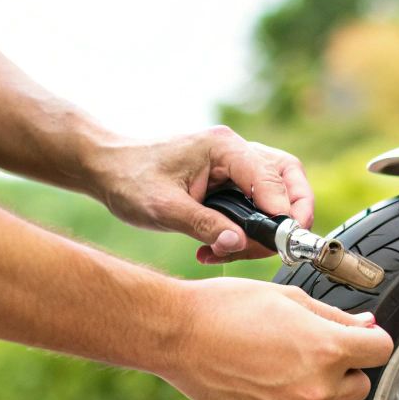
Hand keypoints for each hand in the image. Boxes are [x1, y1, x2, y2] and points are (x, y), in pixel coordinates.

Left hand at [84, 126, 313, 264]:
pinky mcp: (228, 182)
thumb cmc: (130, 179)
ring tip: (232, 252)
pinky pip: (254, 206)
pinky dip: (245, 231)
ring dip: (264, 229)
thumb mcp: (164, 209)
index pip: (271, 176)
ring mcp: (233, 165)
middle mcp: (234, 151)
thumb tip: (239, 244)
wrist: (107, 170)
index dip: (282, 210)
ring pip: (276, 193)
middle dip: (291, 214)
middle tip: (284, 245)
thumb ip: (205, 226)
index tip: (282, 240)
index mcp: (222, 147)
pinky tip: (217, 249)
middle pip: (287, 176)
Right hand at [161, 278, 392, 399]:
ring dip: (328, 385)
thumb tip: (365, 325)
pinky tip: (275, 374)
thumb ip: (335, 317)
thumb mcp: (289, 299)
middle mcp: (316, 386)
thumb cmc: (228, 308)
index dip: (371, 338)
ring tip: (294, 360)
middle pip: (362, 384)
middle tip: (321, 344)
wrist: (179, 335)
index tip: (360, 334)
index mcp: (326, 348)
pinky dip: (301, 399)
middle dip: (349, 365)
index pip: (381, 350)